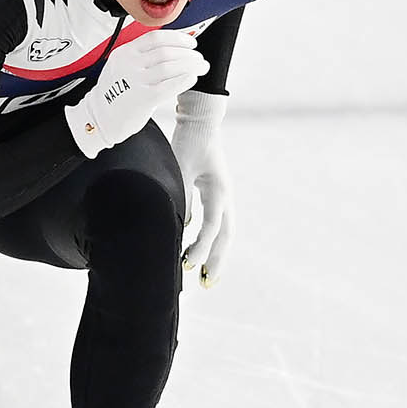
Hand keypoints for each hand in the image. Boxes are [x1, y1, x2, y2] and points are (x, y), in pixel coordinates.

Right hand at [65, 32, 206, 158]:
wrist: (98, 117)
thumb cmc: (115, 93)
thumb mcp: (122, 66)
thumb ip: (142, 56)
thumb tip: (175, 49)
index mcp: (124, 53)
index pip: (155, 38)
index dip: (178, 38)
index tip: (191, 43)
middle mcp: (128, 64)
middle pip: (166, 52)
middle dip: (188, 54)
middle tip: (199, 58)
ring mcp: (134, 81)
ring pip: (169, 67)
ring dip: (190, 65)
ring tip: (200, 68)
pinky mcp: (141, 99)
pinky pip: (168, 86)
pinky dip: (183, 80)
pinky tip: (191, 78)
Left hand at [171, 89, 231, 286]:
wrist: (201, 123)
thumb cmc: (188, 143)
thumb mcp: (180, 169)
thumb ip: (181, 197)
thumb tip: (181, 226)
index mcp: (219, 192)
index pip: (212, 228)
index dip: (200, 248)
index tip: (187, 265)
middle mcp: (225, 197)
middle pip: (226, 237)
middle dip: (216, 261)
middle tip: (206, 284)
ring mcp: (224, 196)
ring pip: (225, 232)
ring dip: (217, 254)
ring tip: (208, 276)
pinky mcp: (217, 194)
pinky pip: (219, 223)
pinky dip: (213, 240)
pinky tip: (202, 251)